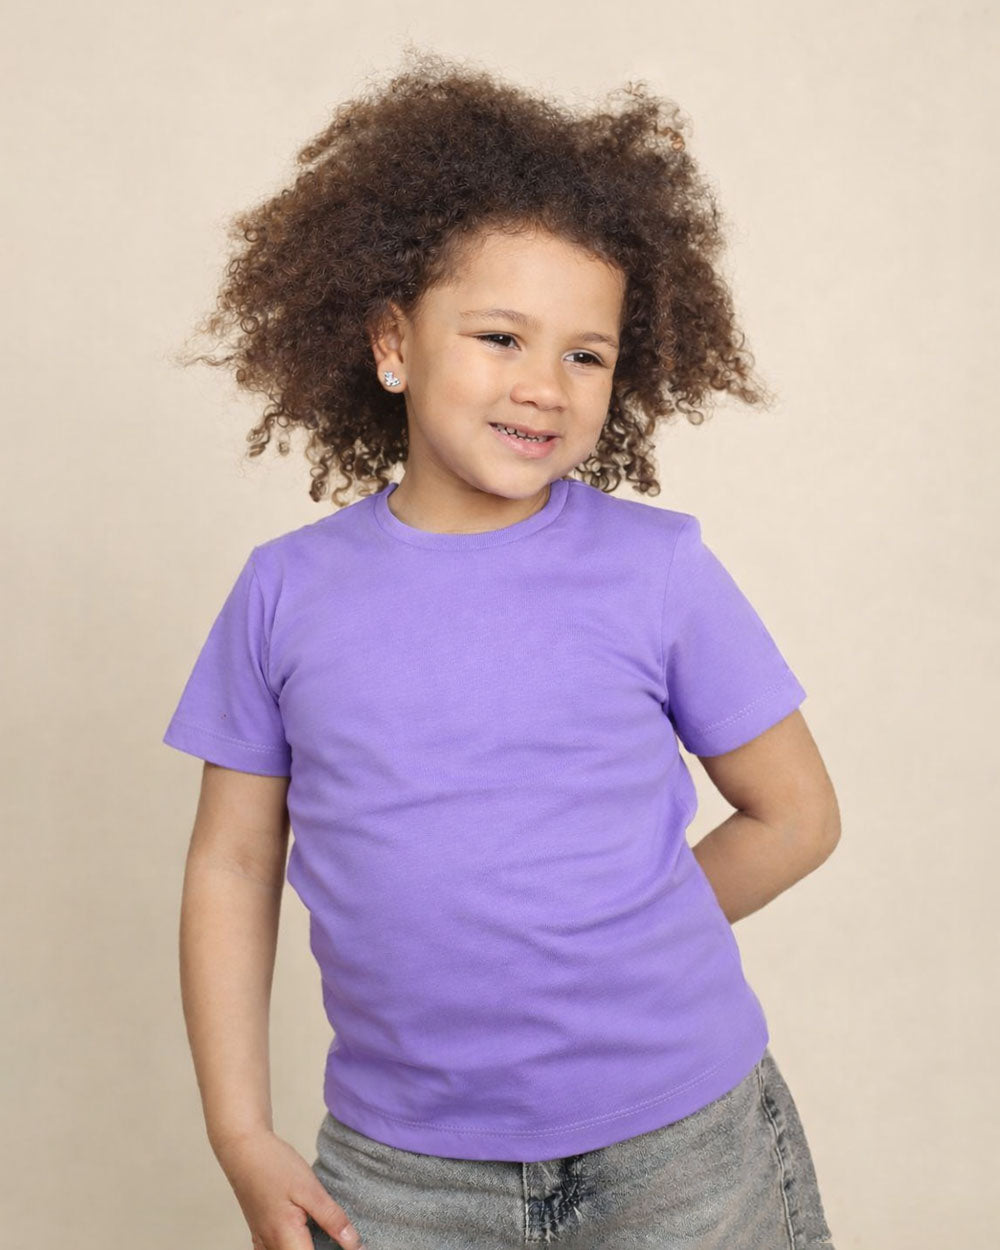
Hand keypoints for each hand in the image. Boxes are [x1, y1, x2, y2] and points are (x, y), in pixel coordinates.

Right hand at [214, 1127, 365, 1249]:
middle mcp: (271, 1246)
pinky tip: (303, 1236)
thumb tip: (355, 1246)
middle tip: (341, 1240)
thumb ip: (332, 1219)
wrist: (243, 1149)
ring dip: (304, 1248)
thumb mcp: (311, 1189)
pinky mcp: (258, 1233)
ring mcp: (262, 1241)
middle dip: (321, 1249)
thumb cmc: (275, 1165)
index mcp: (286, 1238)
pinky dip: (292, 1248)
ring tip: (325, 1238)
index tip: (351, 1247)